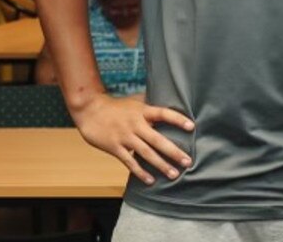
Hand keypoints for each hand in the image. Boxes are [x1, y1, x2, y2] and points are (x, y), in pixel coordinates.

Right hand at [72, 92, 193, 184]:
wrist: (90, 110)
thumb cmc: (116, 106)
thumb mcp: (135, 102)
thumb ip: (151, 106)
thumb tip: (172, 103)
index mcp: (143, 111)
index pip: (164, 114)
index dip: (178, 119)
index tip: (192, 127)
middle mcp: (136, 124)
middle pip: (158, 139)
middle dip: (174, 152)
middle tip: (188, 161)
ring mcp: (125, 137)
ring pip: (146, 153)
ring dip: (161, 165)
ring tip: (174, 174)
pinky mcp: (114, 147)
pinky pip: (129, 161)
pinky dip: (140, 172)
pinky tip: (150, 180)